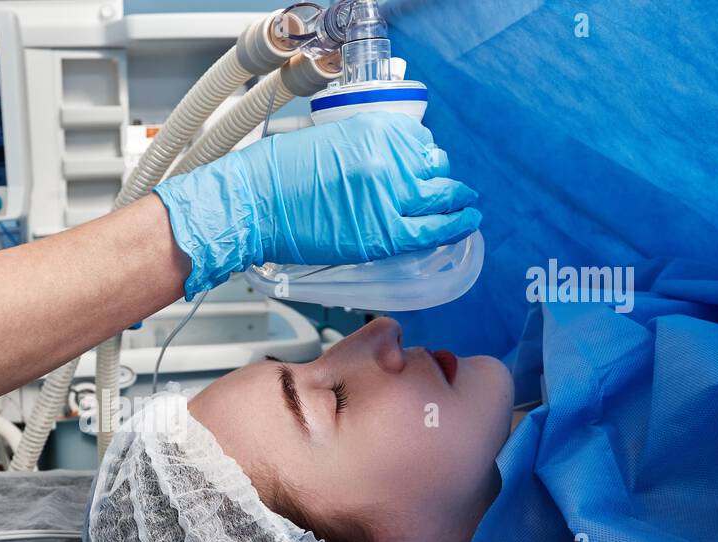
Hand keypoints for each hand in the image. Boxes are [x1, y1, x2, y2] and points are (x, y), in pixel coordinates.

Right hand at [154, 111, 480, 298]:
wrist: (252, 205)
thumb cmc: (277, 176)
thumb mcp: (330, 141)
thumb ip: (368, 150)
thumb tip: (392, 167)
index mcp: (377, 130)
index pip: (422, 143)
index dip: (427, 160)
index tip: (427, 168)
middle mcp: (390, 160)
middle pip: (436, 170)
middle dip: (443, 182)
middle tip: (450, 191)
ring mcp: (389, 197)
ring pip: (443, 199)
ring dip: (456, 204)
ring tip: (464, 209)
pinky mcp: (383, 234)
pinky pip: (432, 231)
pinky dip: (454, 228)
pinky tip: (465, 225)